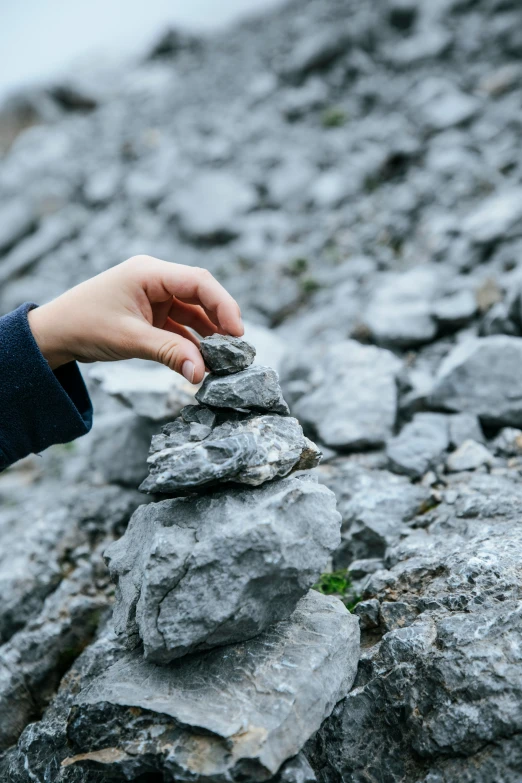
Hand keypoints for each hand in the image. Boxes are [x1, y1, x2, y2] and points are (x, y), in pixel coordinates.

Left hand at [27, 256, 243, 383]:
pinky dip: (191, 342)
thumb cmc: (84, 326)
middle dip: (220, 322)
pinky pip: (180, 326)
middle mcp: (155, 280)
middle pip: (201, 295)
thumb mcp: (129, 340)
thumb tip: (200, 374)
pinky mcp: (151, 314)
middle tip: (236, 350)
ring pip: (193, 313)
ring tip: (223, 360)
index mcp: (149, 273)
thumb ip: (168, 354)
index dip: (224, 305)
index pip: (199, 282)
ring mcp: (154, 297)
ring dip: (207, 336)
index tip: (238, 333)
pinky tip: (202, 360)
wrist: (53, 334)